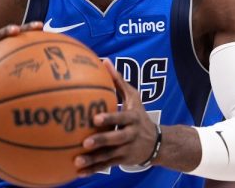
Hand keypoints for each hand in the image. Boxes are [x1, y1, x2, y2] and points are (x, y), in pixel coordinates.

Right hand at [0, 21, 42, 81]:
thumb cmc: (18, 77)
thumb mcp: (33, 73)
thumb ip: (47, 69)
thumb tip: (71, 71)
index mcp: (15, 44)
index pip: (24, 31)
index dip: (30, 27)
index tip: (40, 26)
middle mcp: (1, 45)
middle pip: (4, 34)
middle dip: (9, 31)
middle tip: (15, 31)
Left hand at [74, 60, 158, 175]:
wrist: (157, 143)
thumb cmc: (139, 115)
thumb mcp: (133, 98)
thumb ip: (118, 81)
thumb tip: (104, 61)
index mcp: (132, 118)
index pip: (121, 118)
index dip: (110, 119)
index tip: (96, 119)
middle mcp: (131, 135)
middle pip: (116, 139)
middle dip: (101, 141)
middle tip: (85, 143)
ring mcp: (126, 150)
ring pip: (109, 156)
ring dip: (93, 160)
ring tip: (77, 162)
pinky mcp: (122, 161)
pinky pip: (106, 166)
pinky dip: (93, 170)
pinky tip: (77, 173)